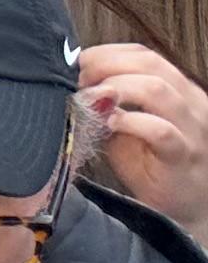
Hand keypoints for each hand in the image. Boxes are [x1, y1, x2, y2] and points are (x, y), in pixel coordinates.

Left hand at [84, 46, 207, 235]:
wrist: (187, 208)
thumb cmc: (153, 165)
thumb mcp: (126, 127)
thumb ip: (107, 105)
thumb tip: (70, 83)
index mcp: (178, 90)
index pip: (143, 54)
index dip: (105, 53)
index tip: (76, 65)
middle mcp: (191, 103)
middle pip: (149, 62)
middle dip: (104, 65)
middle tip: (77, 81)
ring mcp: (192, 129)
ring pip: (157, 88)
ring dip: (115, 87)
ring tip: (89, 100)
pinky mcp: (184, 156)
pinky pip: (161, 131)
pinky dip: (130, 122)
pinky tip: (109, 124)